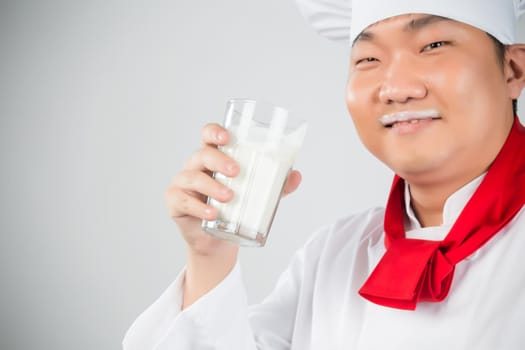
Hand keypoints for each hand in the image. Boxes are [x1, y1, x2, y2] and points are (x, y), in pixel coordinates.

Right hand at [165, 123, 301, 255]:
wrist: (218, 240)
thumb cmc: (235, 208)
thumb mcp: (257, 195)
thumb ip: (276, 186)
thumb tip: (297, 176)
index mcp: (213, 158)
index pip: (208, 135)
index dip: (214, 132)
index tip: (227, 138)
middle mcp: (195, 166)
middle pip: (202, 154)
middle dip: (219, 161)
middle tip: (237, 172)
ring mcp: (182, 183)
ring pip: (193, 178)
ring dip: (212, 186)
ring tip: (229, 197)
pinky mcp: (175, 202)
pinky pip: (183, 201)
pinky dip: (198, 207)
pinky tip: (212, 214)